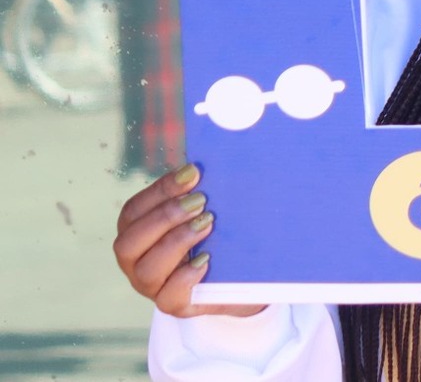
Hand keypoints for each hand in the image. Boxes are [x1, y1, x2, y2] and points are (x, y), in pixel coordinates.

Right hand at [112, 164, 262, 317]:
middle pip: (129, 242)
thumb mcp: (206, 213)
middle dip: (164, 217)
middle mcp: (137, 262)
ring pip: (146, 269)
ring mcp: (152, 286)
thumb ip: (198, 194)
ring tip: (207, 224)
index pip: (133, 211)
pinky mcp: (175, 305)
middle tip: (201, 201)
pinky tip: (206, 261)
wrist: (240, 279)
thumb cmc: (216, 238)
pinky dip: (185, 277)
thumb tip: (204, 166)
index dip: (160, 190)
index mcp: (137, 233)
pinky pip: (168, 297)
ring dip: (176, 242)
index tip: (192, 173)